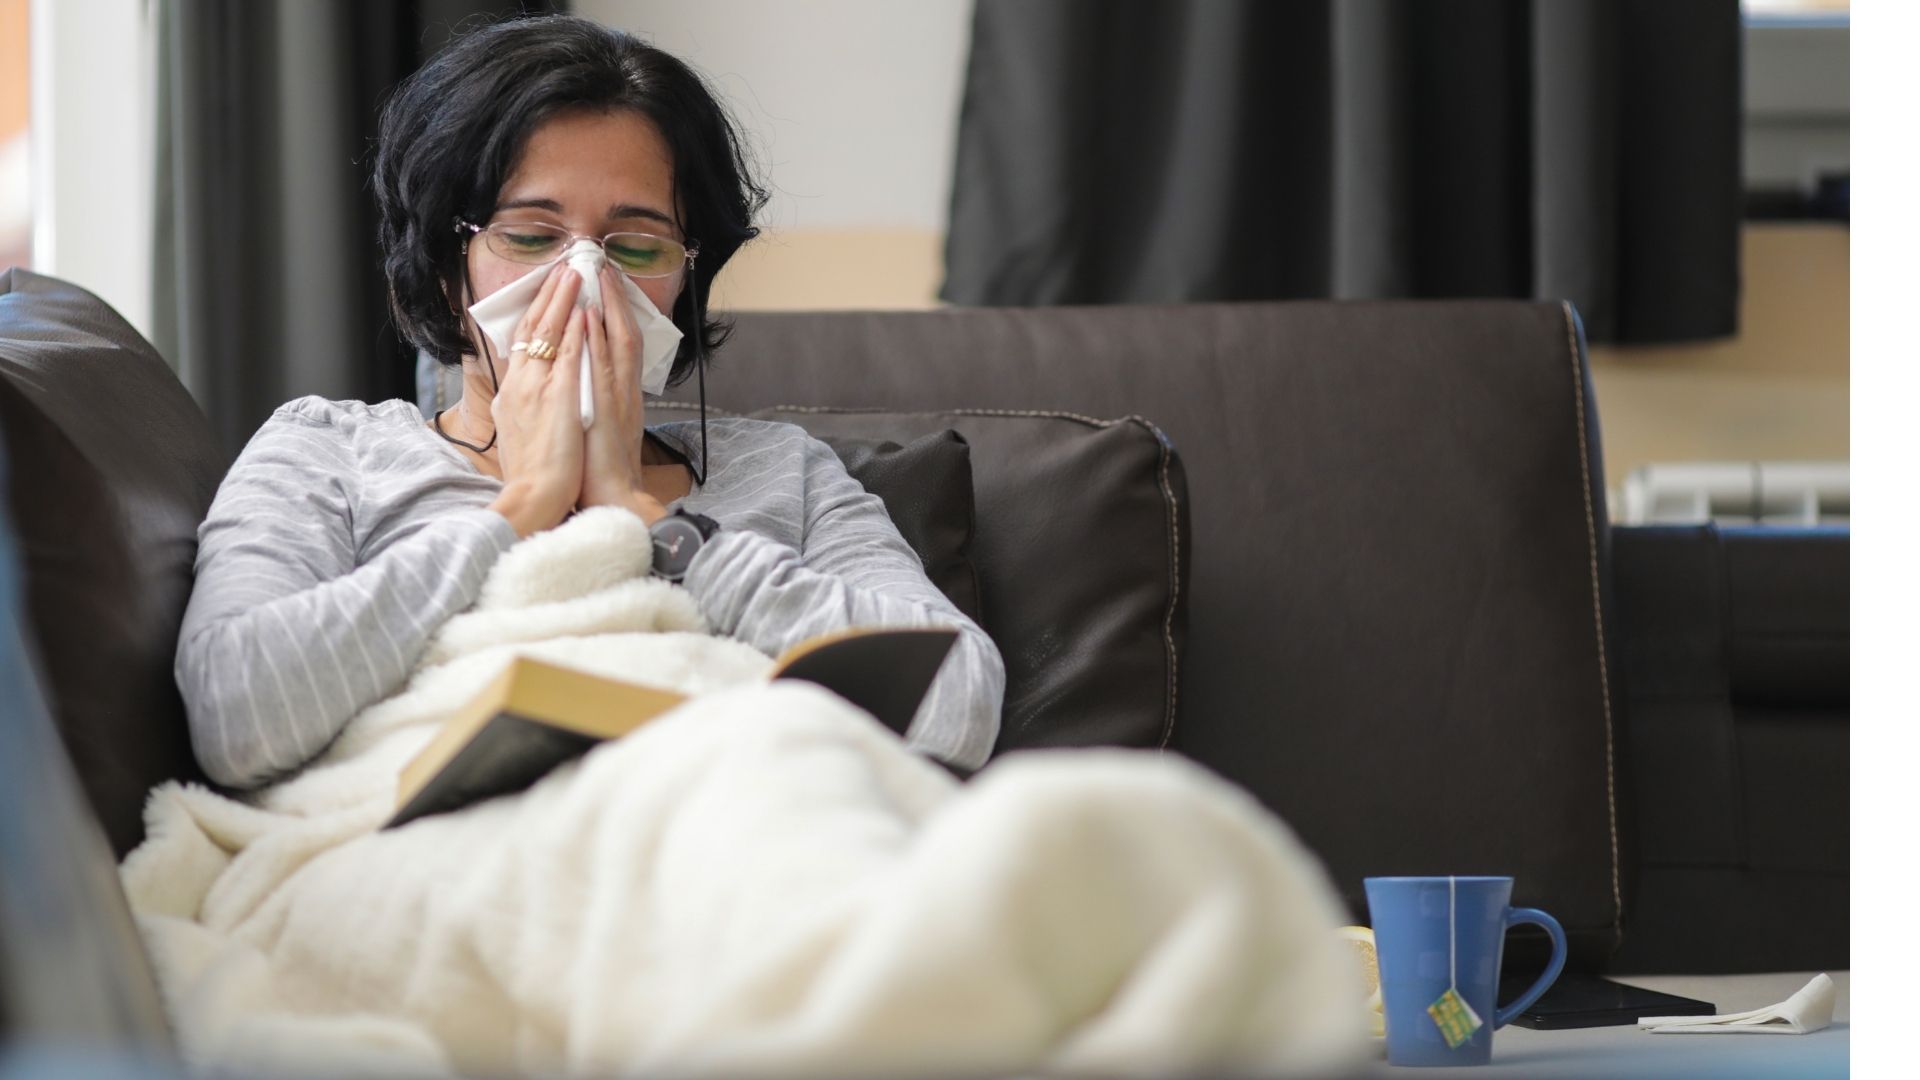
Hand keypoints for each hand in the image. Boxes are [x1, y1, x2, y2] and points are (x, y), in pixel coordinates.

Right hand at [486, 266, 586, 537]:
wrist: (535, 498)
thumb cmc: (535, 473)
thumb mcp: (522, 431)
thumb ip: (526, 406)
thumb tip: (530, 391)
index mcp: (513, 393)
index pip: (521, 343)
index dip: (535, 314)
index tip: (548, 291)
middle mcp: (520, 385)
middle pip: (531, 330)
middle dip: (547, 296)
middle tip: (561, 268)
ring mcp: (537, 390)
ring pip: (547, 335)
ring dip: (561, 302)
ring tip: (573, 275)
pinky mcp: (555, 398)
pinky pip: (565, 355)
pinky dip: (572, 331)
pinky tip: (583, 311)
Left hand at [577, 266, 668, 524]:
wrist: (612, 500)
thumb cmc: (598, 470)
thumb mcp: (598, 426)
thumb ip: (595, 400)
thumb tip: (583, 380)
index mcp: (621, 394)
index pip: (620, 344)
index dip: (613, 312)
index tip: (604, 285)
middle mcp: (624, 391)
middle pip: (624, 334)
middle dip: (614, 299)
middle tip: (604, 266)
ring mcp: (618, 399)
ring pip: (618, 344)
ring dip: (609, 308)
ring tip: (600, 276)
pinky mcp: (608, 411)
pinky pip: (603, 368)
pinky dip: (597, 341)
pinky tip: (589, 318)